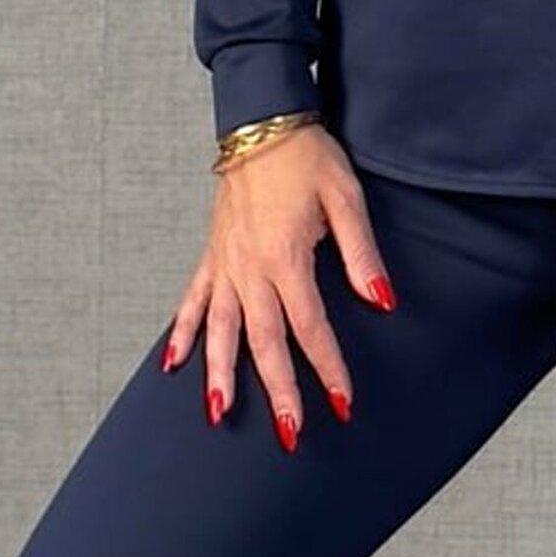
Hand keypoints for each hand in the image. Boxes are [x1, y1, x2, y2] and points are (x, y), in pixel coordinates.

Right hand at [161, 124, 397, 448]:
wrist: (263, 120)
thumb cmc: (308, 156)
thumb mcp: (346, 197)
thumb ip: (361, 254)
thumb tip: (382, 300)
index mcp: (286, 256)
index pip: (310, 326)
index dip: (328, 368)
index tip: (342, 403)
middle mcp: (250, 267)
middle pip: (263, 341)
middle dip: (278, 390)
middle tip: (290, 435)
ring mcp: (226, 262)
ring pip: (219, 330)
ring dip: (220, 375)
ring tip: (219, 416)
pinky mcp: (212, 253)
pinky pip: (191, 300)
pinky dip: (180, 333)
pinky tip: (173, 365)